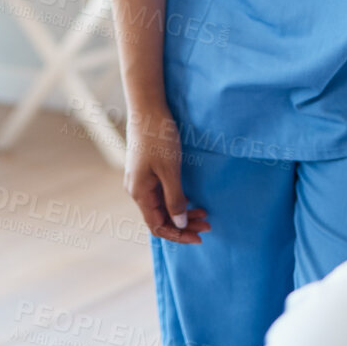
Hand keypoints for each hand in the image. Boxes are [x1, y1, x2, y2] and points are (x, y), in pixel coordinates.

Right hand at [124, 105, 209, 244]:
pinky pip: (162, 195)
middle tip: (208, 224)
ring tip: (204, 214)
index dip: (178, 235)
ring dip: (182, 213)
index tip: (199, 236)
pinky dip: (177, 201)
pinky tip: (191, 200)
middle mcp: (138, 190)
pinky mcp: (148, 172)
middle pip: (161, 218)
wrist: (148, 109)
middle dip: (184, 225)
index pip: (158, 226)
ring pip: (162, 207)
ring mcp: (142, 181)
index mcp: (140, 193)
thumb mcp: (170, 170)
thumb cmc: (159, 138)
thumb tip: (179, 223)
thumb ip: (174, 199)